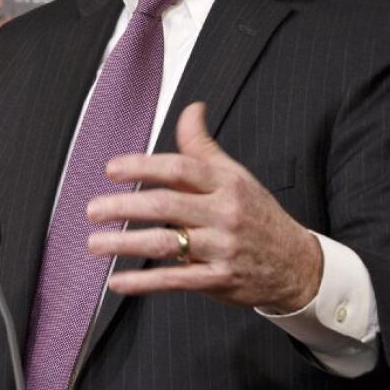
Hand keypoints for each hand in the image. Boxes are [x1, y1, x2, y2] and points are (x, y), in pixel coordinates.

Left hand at [86, 102, 321, 312]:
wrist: (297, 264)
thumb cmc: (256, 213)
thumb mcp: (235, 174)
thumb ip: (202, 145)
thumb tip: (192, 107)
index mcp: (225, 183)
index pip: (179, 167)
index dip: (142, 166)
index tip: (111, 169)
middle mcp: (224, 213)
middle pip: (166, 204)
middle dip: (124, 206)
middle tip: (92, 209)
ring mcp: (222, 248)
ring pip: (166, 243)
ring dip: (125, 243)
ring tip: (95, 243)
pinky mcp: (219, 280)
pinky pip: (175, 280)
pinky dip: (144, 282)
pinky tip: (117, 281)